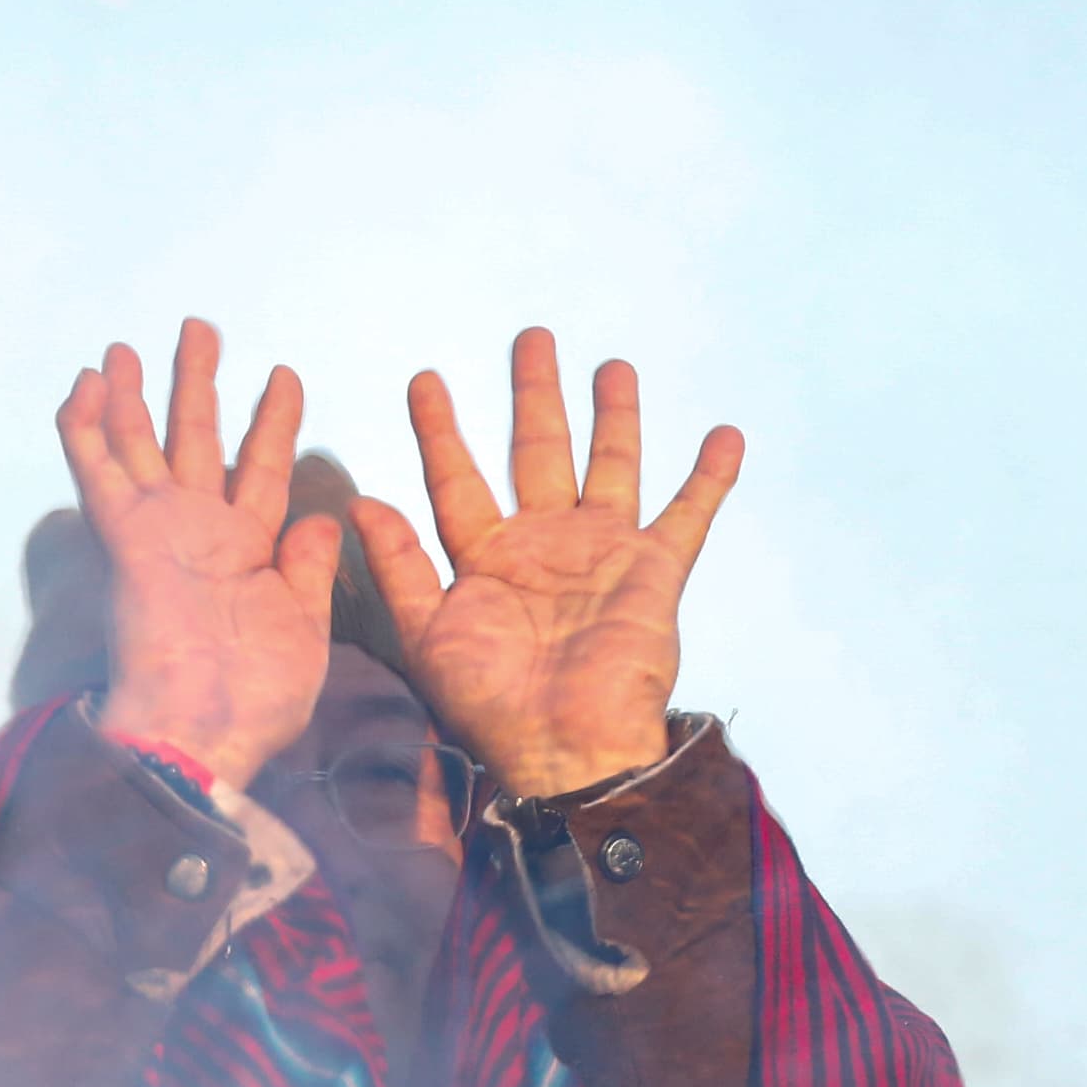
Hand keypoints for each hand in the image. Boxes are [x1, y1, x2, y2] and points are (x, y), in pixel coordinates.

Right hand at [54, 319, 342, 789]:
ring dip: (133, 394)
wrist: (205, 732)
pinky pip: (101, 475)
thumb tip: (318, 519)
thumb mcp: (305, 630)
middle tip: (199, 329)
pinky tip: (83, 386)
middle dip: (196, 384)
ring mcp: (159, 533)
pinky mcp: (127, 540)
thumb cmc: (258, 698)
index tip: (284, 373)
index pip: (261, 469)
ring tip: (125, 346)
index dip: (272, 421)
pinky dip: (87, 430)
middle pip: (196, 440)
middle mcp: (199, 532)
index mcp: (248, 552)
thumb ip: (307, 571)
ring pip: (141, 445)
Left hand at [351, 327, 739, 797]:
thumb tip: (360, 502)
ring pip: (610, 466)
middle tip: (531, 337)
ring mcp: (602, 555)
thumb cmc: (490, 705)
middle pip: (538, 452)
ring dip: (615, 417)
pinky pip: (687, 516)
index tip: (424, 379)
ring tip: (614, 366)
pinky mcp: (653, 573)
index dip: (439, 430)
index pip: (457, 478)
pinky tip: (726, 434)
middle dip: (534, 395)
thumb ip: (398, 568)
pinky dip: (709, 479)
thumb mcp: (427, 635)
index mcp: (485, 558)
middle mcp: (544, 545)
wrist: (565, 749)